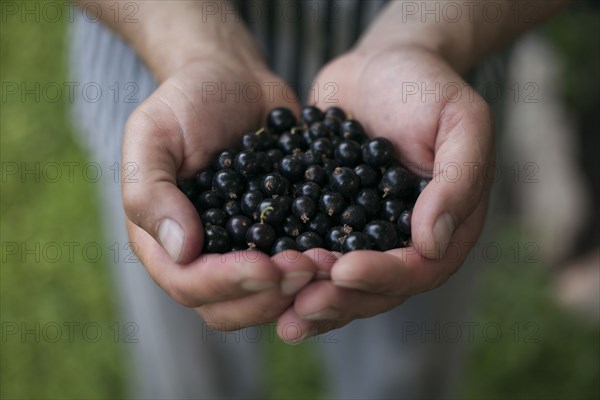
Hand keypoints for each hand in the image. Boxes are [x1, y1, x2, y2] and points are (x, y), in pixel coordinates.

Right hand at [122, 58, 316, 329]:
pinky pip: (294, 267)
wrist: (233, 82)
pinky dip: (318, 269)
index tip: (264, 266)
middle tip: (306, 268)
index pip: (188, 283)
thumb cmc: (185, 103)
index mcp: (163, 241)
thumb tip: (181, 250)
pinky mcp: (278, 237)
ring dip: (298, 290)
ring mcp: (242, 251)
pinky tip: (342, 252)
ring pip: (267, 297)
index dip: (226, 282)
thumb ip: (150, 192)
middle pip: (230, 305)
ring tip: (328, 262)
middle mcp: (203, 257)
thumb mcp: (152, 136)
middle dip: (269, 294)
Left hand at [276, 46, 494, 340]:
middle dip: (338, 298)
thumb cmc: (429, 87)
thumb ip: (457, 181)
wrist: (383, 65)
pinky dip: (291, 268)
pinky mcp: (330, 219)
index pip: (417, 268)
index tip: (343, 269)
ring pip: (340, 280)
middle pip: (375, 288)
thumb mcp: (461, 122)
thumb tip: (433, 243)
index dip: (381, 276)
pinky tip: (262, 279)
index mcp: (443, 228)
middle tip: (300, 307)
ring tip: (282, 312)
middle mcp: (404, 241)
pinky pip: (312, 250)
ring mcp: (364, 233)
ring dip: (312, 296)